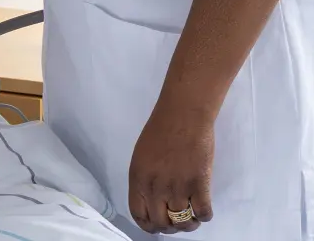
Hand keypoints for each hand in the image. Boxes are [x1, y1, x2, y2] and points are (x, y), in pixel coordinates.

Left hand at [128, 107, 213, 233]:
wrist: (183, 115)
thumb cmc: (161, 131)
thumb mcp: (142, 156)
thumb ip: (145, 180)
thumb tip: (153, 202)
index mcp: (138, 178)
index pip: (138, 214)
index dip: (149, 225)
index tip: (157, 226)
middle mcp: (156, 186)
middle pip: (162, 224)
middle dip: (170, 227)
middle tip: (177, 220)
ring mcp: (178, 187)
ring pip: (184, 223)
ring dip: (189, 223)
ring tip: (191, 214)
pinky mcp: (200, 184)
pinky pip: (203, 214)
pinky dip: (204, 215)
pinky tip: (203, 206)